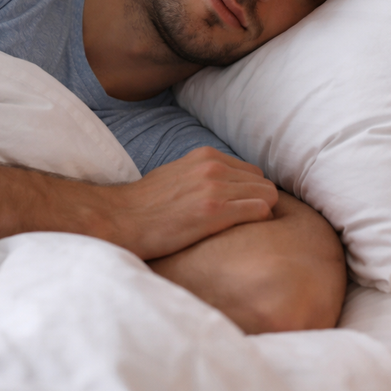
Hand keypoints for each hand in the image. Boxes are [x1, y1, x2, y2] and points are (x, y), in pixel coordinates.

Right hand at [93, 147, 278, 259]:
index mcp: (206, 156)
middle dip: (258, 203)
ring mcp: (216, 187)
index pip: (251, 171)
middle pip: (262, 183)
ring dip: (260, 214)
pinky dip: (258, 223)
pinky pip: (260, 211)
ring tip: (242, 231)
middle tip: (243, 224)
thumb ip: (202, 174)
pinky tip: (240, 234)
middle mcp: (214, 166)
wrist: (122, 219)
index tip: (240, 210)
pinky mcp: (215, 211)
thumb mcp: (176, 174)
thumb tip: (222, 186)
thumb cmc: (145, 204)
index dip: (249, 193)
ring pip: (267, 196)